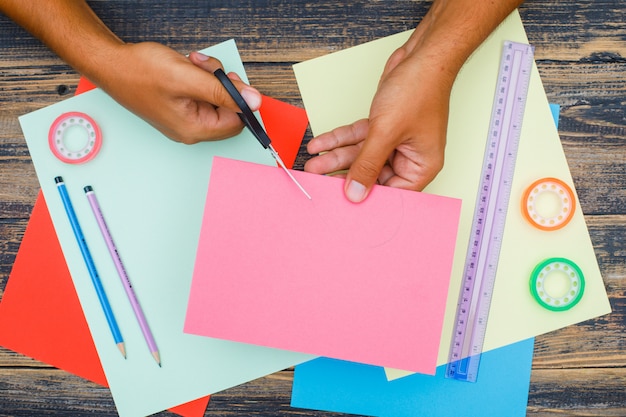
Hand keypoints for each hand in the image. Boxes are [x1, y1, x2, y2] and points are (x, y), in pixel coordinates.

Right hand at [97, 42, 261, 143]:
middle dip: (221, 84)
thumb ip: (223, 91)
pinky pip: (202, 93)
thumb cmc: (139, 72)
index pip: (237, 122)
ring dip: (210, 76)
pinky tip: (187, 67)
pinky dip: (199, 77)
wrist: (111, 64)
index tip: (228, 79)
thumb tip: (254, 102)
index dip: (238, 98)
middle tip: (206, 68)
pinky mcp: (179, 106)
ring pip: (215, 98)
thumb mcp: (187, 78)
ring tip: (192, 64)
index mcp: (194, 129)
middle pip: (227, 109)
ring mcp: (184, 118)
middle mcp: (190, 129)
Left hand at [304, 36, 451, 201]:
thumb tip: (355, 194)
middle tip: (318, 182)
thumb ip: (367, 165)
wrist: (422, 55)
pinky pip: (358, 138)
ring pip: (360, 155)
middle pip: (371, 175)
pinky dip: (340, 138)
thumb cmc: (420, 90)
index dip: (366, 198)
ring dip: (336, 157)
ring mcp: (395, 141)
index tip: (341, 202)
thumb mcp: (386, 132)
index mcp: (421, 166)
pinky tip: (320, 144)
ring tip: (313, 164)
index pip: (392, 194)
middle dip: (343, 175)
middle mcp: (408, 157)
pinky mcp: (383, 126)